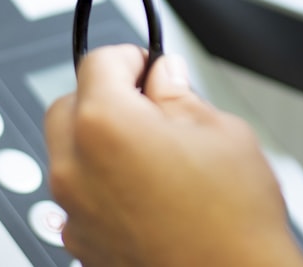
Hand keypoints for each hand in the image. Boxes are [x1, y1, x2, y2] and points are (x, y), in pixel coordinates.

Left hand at [44, 45, 302, 266]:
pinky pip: (77, 196)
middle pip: (69, 104)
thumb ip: (179, 95)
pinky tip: (145, 191)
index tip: (151, 66)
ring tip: (153, 151)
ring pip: (68, 152)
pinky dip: (100, 183)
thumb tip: (164, 77)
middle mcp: (75, 168)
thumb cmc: (234, 221)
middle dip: (105, 95)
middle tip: (151, 103)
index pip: (98, 62)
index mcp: (105, 125)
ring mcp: (73, 212)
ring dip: (98, 140)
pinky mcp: (81, 244)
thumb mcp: (221, 131)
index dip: (131, 57)